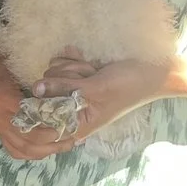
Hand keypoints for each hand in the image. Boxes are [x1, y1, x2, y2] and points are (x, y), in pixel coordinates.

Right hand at [0, 39, 77, 161]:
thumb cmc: (8, 59)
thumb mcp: (24, 66)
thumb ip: (40, 85)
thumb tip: (64, 103)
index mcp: (1, 96)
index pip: (29, 118)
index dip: (49, 124)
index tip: (66, 125)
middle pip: (26, 138)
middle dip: (50, 141)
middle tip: (70, 137)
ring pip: (21, 148)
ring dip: (44, 151)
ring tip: (64, 145)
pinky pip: (13, 149)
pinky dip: (31, 153)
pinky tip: (46, 150)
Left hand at [30, 55, 175, 147]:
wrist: (150, 70)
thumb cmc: (128, 86)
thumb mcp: (96, 88)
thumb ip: (65, 89)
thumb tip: (36, 88)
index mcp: (77, 124)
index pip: (43, 123)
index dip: (40, 107)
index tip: (48, 93)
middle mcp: (71, 109)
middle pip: (45, 91)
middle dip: (68, 78)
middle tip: (89, 79)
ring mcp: (72, 91)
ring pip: (52, 74)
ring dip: (74, 68)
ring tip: (94, 72)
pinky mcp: (75, 75)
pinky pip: (60, 63)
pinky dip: (75, 60)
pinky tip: (92, 64)